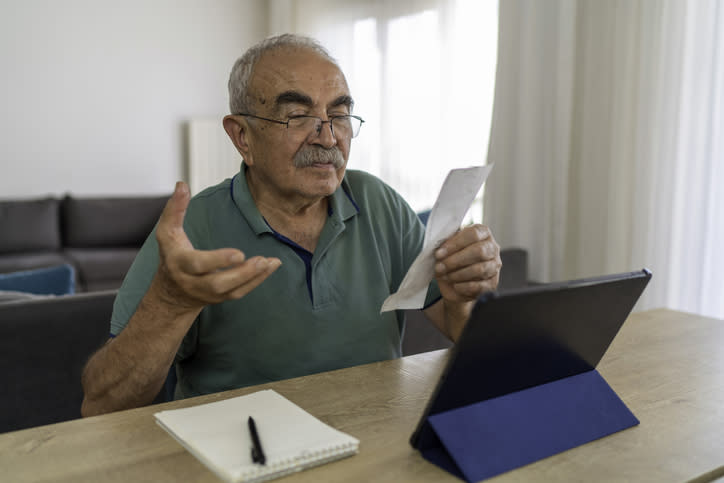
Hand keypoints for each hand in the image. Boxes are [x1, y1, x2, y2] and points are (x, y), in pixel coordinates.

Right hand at [153, 182, 280, 310]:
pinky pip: (240, 292)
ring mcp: (209, 293)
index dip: (218, 260)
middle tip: (260, 260)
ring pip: (232, 291)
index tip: (239, 253)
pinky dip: (257, 281)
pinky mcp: (222, 297)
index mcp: (180, 264)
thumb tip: (182, 185)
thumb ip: (175, 209)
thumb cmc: (172, 255)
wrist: (172, 292)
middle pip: (217, 283)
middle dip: (241, 273)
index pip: (198, 264)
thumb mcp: (167, 232)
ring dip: (254, 277)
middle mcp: (194, 282)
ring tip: (271, 262)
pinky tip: (271, 266)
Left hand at [433, 224, 500, 303]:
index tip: (439, 253)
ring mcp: (495, 266)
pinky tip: (455, 286)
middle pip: (479, 251)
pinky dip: (465, 287)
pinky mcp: (493, 283)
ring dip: (458, 274)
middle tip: (440, 267)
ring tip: (445, 276)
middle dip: (456, 260)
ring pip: (480, 269)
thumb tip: (441, 249)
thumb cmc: (451, 260)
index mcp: (482, 233)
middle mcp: (492, 247)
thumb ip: (446, 244)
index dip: (455, 243)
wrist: (454, 283)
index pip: (473, 234)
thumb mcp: (447, 249)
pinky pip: (480, 286)